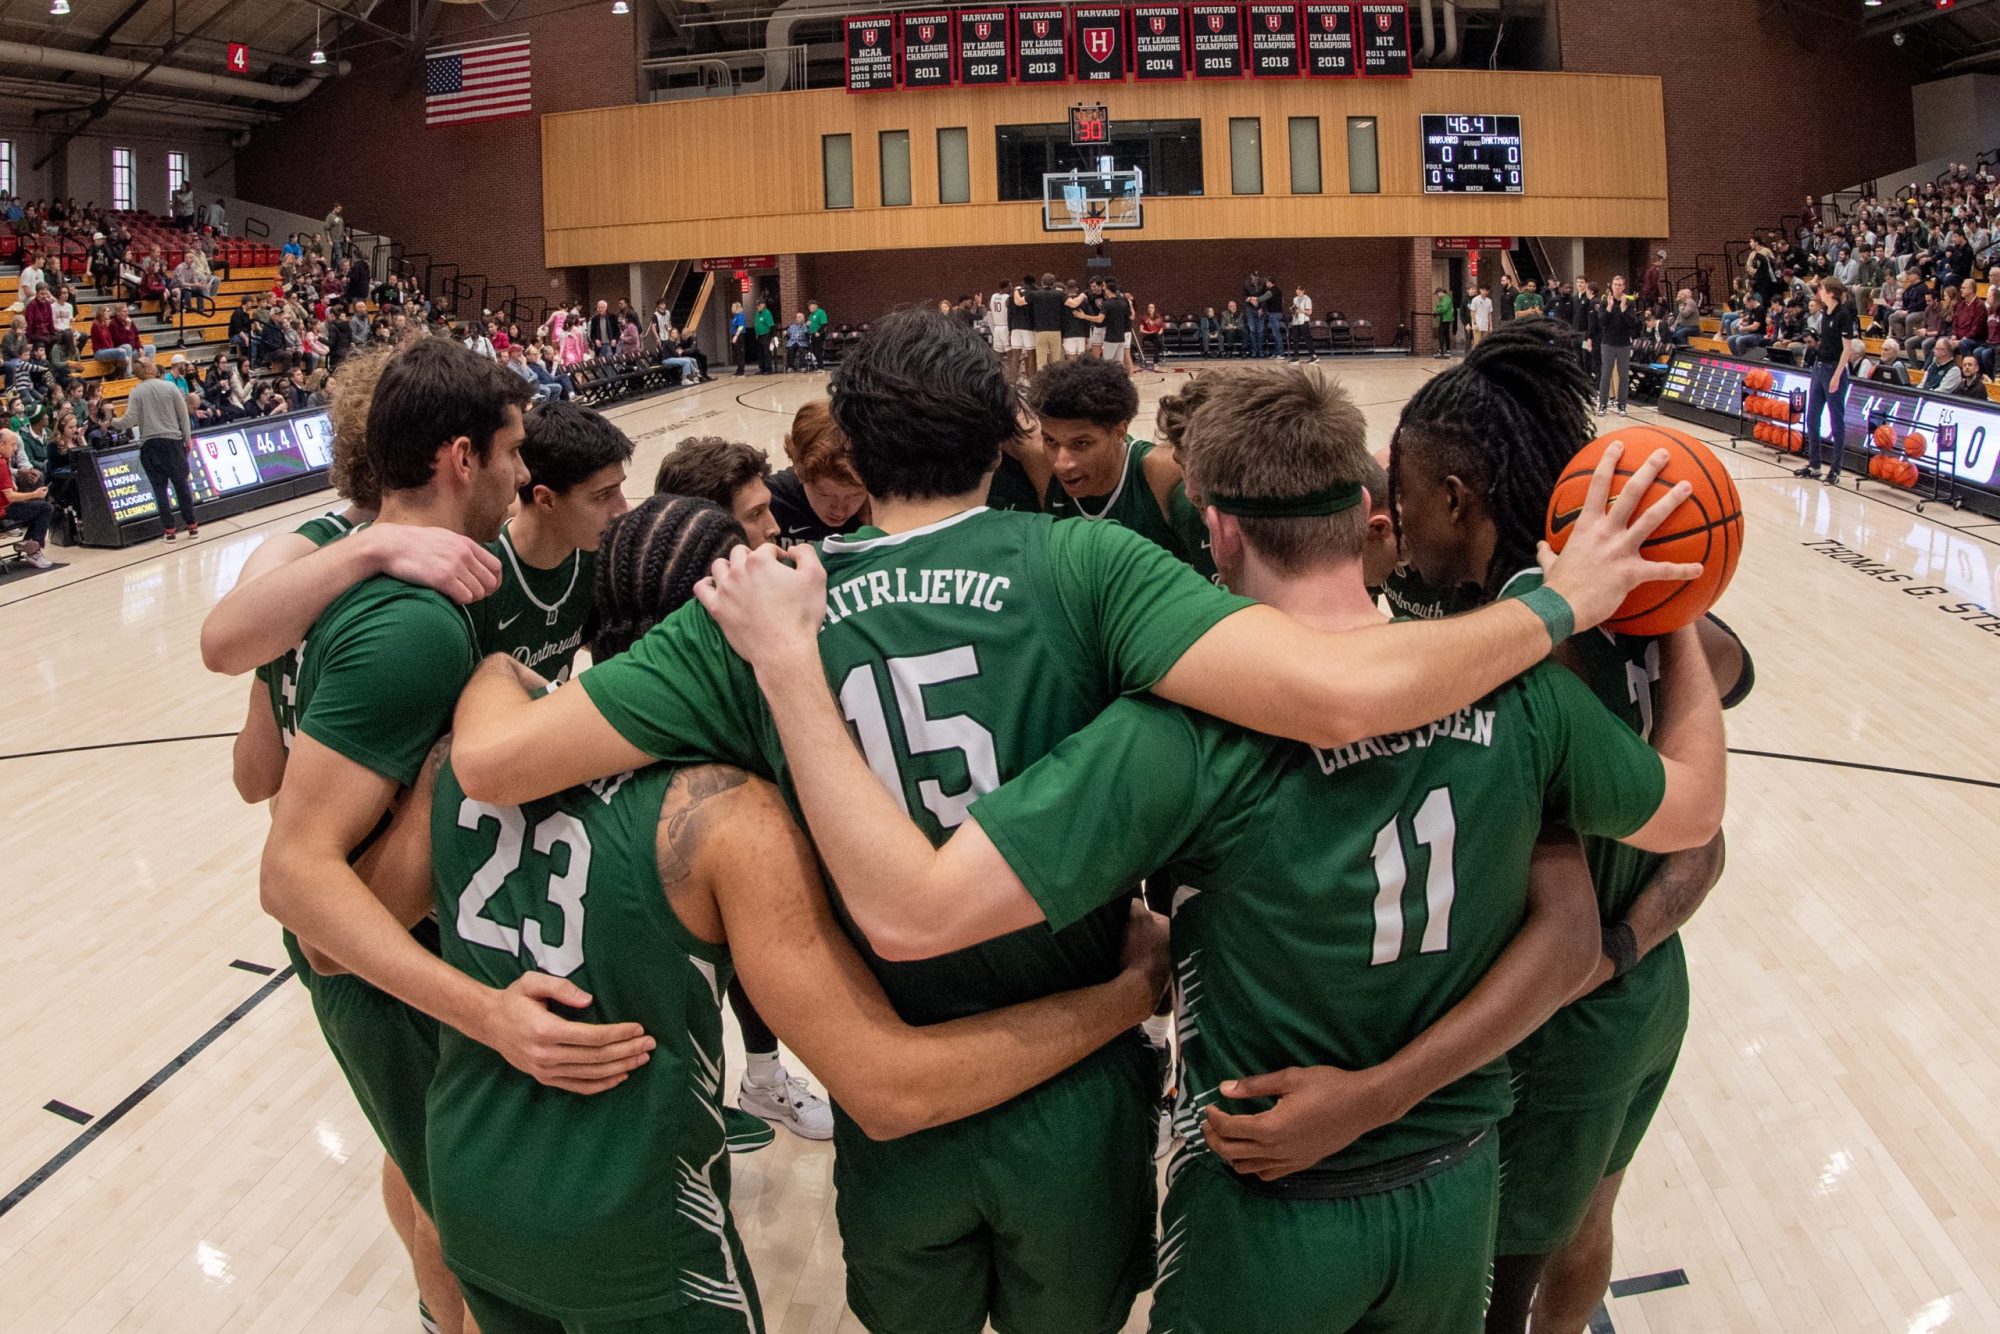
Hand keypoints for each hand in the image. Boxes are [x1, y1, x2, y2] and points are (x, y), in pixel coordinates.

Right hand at [363, 524, 501, 604]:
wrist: (390, 545)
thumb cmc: (414, 543)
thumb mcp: (443, 537)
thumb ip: (461, 548)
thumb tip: (474, 561)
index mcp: (467, 544)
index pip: (496, 567)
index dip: (493, 581)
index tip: (484, 589)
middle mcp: (464, 554)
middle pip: (490, 582)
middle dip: (482, 593)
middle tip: (468, 595)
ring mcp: (454, 566)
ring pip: (478, 592)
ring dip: (470, 598)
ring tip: (456, 596)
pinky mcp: (442, 578)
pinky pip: (465, 597)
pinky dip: (460, 601)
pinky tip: (449, 597)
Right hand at [475, 972, 655, 1094]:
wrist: (488, 1022)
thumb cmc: (514, 999)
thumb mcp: (532, 982)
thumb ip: (561, 987)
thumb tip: (588, 1000)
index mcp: (545, 1030)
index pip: (592, 1037)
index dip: (619, 1034)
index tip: (639, 1028)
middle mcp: (546, 1055)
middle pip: (596, 1057)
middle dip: (627, 1051)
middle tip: (650, 1044)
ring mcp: (545, 1071)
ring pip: (591, 1074)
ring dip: (620, 1068)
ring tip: (641, 1059)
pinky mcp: (545, 1079)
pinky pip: (578, 1086)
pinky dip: (601, 1085)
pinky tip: (620, 1077)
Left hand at [694, 542, 826, 667]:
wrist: (783, 649)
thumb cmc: (801, 614)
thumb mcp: (816, 577)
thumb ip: (806, 553)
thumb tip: (792, 549)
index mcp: (760, 561)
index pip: (767, 549)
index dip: (778, 556)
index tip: (785, 568)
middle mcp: (738, 570)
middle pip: (740, 553)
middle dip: (752, 558)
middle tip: (764, 574)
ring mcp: (724, 589)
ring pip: (719, 566)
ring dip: (729, 568)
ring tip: (741, 579)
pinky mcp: (717, 608)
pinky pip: (701, 588)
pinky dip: (707, 584)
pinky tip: (717, 588)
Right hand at [1118, 898, 1171, 1011]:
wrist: (1140, 987)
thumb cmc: (1141, 950)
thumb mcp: (1137, 919)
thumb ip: (1136, 905)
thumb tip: (1134, 901)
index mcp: (1175, 928)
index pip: (1152, 915)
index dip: (1135, 917)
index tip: (1124, 924)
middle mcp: (1179, 944)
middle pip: (1151, 932)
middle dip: (1138, 933)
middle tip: (1124, 937)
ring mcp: (1172, 963)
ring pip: (1150, 948)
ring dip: (1139, 948)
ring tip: (1126, 951)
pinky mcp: (1163, 977)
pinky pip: (1149, 963)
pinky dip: (1141, 962)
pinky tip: (1132, 964)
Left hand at [1200, 1064, 1404, 1180]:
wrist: (1363, 1106)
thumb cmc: (1328, 1086)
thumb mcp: (1289, 1078)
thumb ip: (1254, 1086)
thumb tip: (1224, 1088)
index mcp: (1270, 1127)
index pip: (1228, 1129)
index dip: (1213, 1118)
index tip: (1209, 1105)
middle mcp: (1276, 1150)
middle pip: (1230, 1152)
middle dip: (1213, 1138)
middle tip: (1209, 1123)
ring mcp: (1288, 1161)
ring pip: (1245, 1168)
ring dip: (1230, 1153)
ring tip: (1228, 1135)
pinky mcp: (1299, 1164)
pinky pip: (1266, 1174)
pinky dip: (1252, 1165)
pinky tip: (1253, 1149)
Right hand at [1539, 442, 1698, 631]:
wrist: (1560, 607)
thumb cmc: (1556, 586)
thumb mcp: (1549, 564)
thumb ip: (1548, 553)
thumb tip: (1540, 547)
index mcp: (1586, 526)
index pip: (1597, 485)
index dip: (1608, 462)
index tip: (1618, 445)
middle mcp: (1605, 532)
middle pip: (1630, 493)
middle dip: (1648, 471)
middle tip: (1663, 455)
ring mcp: (1619, 550)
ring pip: (1651, 520)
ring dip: (1671, 501)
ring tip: (1688, 487)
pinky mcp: (1631, 573)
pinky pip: (1662, 570)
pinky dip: (1682, 570)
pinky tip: (1699, 569)